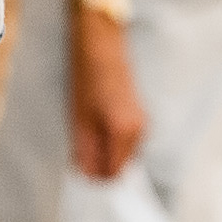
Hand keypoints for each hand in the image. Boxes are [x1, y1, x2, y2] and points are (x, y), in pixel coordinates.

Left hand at [68, 13, 145, 180]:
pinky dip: (112, 141)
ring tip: (86, 134)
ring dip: (106, 151)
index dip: (94, 176)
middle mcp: (140, 131)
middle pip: (121, 166)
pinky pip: (128, 140)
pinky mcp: (141, 115)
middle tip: (78, 151)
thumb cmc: (86, 78)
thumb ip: (84, 151)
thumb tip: (86, 175)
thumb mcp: (79, 118)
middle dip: (100, 164)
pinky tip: (97, 126)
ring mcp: (143, 123)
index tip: (78, 167)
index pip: (113, 173)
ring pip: (124, 153)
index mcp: (125, 133)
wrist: (101, 45)